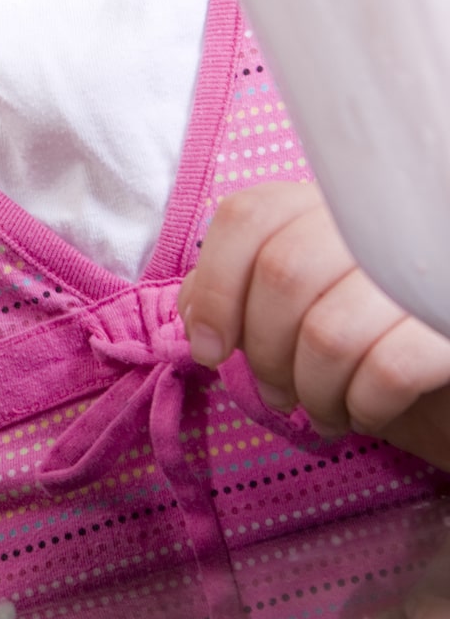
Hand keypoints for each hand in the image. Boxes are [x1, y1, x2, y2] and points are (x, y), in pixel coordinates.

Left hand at [177, 182, 449, 468]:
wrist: (444, 385)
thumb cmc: (369, 346)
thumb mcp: (298, 312)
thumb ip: (238, 292)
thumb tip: (194, 313)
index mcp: (329, 205)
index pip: (248, 215)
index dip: (215, 286)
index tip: (209, 348)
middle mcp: (378, 220)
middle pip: (281, 273)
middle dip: (263, 353)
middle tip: (277, 394)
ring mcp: (422, 267)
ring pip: (329, 332)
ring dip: (313, 392)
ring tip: (323, 410)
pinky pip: (389, 369)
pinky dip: (364, 407)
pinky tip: (366, 413)